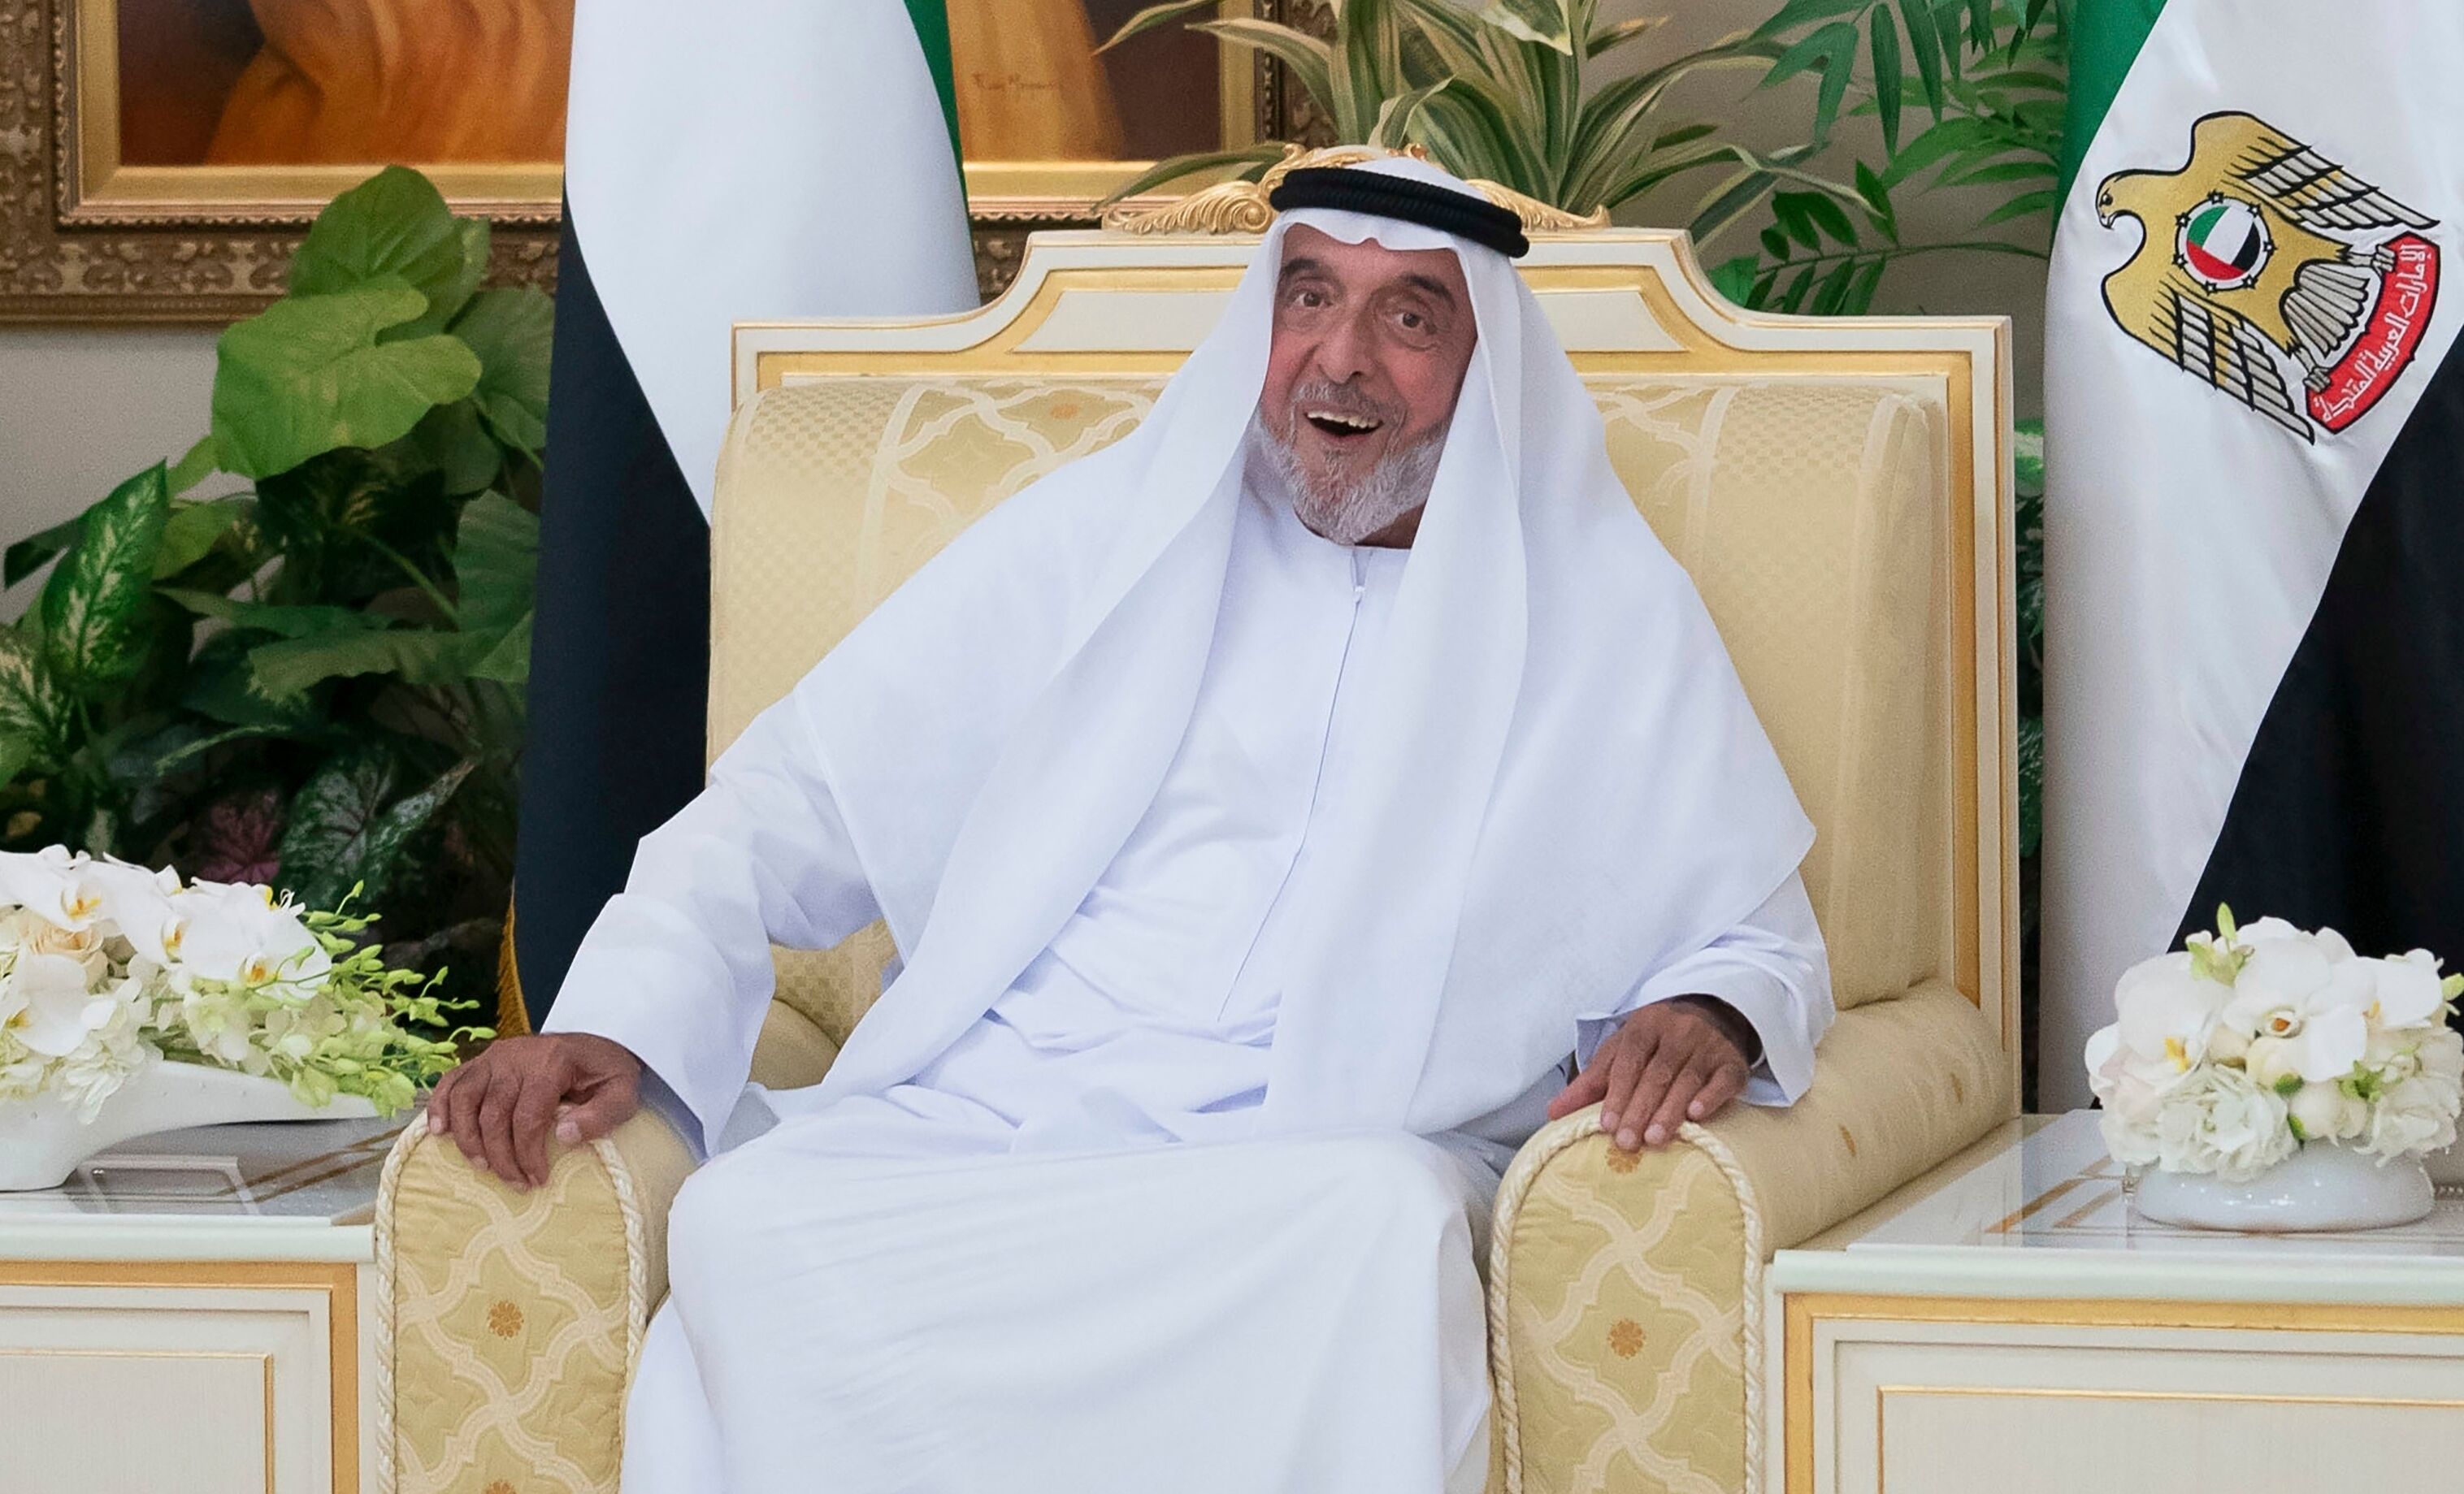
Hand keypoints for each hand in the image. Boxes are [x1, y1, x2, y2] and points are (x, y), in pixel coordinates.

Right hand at [423, 1032, 642, 1190]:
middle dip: (501, 1156)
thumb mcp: (622, 1094)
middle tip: (515, 1183)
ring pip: (465, 1098)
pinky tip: (439, 1132)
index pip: (528, 1116)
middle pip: (494, 1113)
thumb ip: (601, 1116)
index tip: (537, 1180)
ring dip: (467, 1137)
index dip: (528, 1154)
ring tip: (482, 1166)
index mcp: (552, 1062)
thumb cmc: (607, 1074)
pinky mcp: (482, 1060)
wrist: (596, 1045)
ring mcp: (495, 1056)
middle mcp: (517, 1056)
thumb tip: (562, 1135)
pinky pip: (452, 1081)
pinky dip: (439, 1106)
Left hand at [1547, 996, 1756, 1151]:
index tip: (1607, 1125)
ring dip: (1670, 1110)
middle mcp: (1678, 1030)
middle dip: (1640, 1108)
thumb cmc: (1655, 1043)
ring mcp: (1708, 1045)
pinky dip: (1710, 1097)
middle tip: (1627, 1142)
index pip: (1628, 1060)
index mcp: (1645, 1024)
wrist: (1710, 1016)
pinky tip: (1697, 1116)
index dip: (1617, 1093)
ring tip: (1654, 1139)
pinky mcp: (1733, 1062)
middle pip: (1656, 1073)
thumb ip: (1590, 1083)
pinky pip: (1724, 1079)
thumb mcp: (1621, 1052)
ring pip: (1687, 1079)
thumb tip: (1553, 1112)